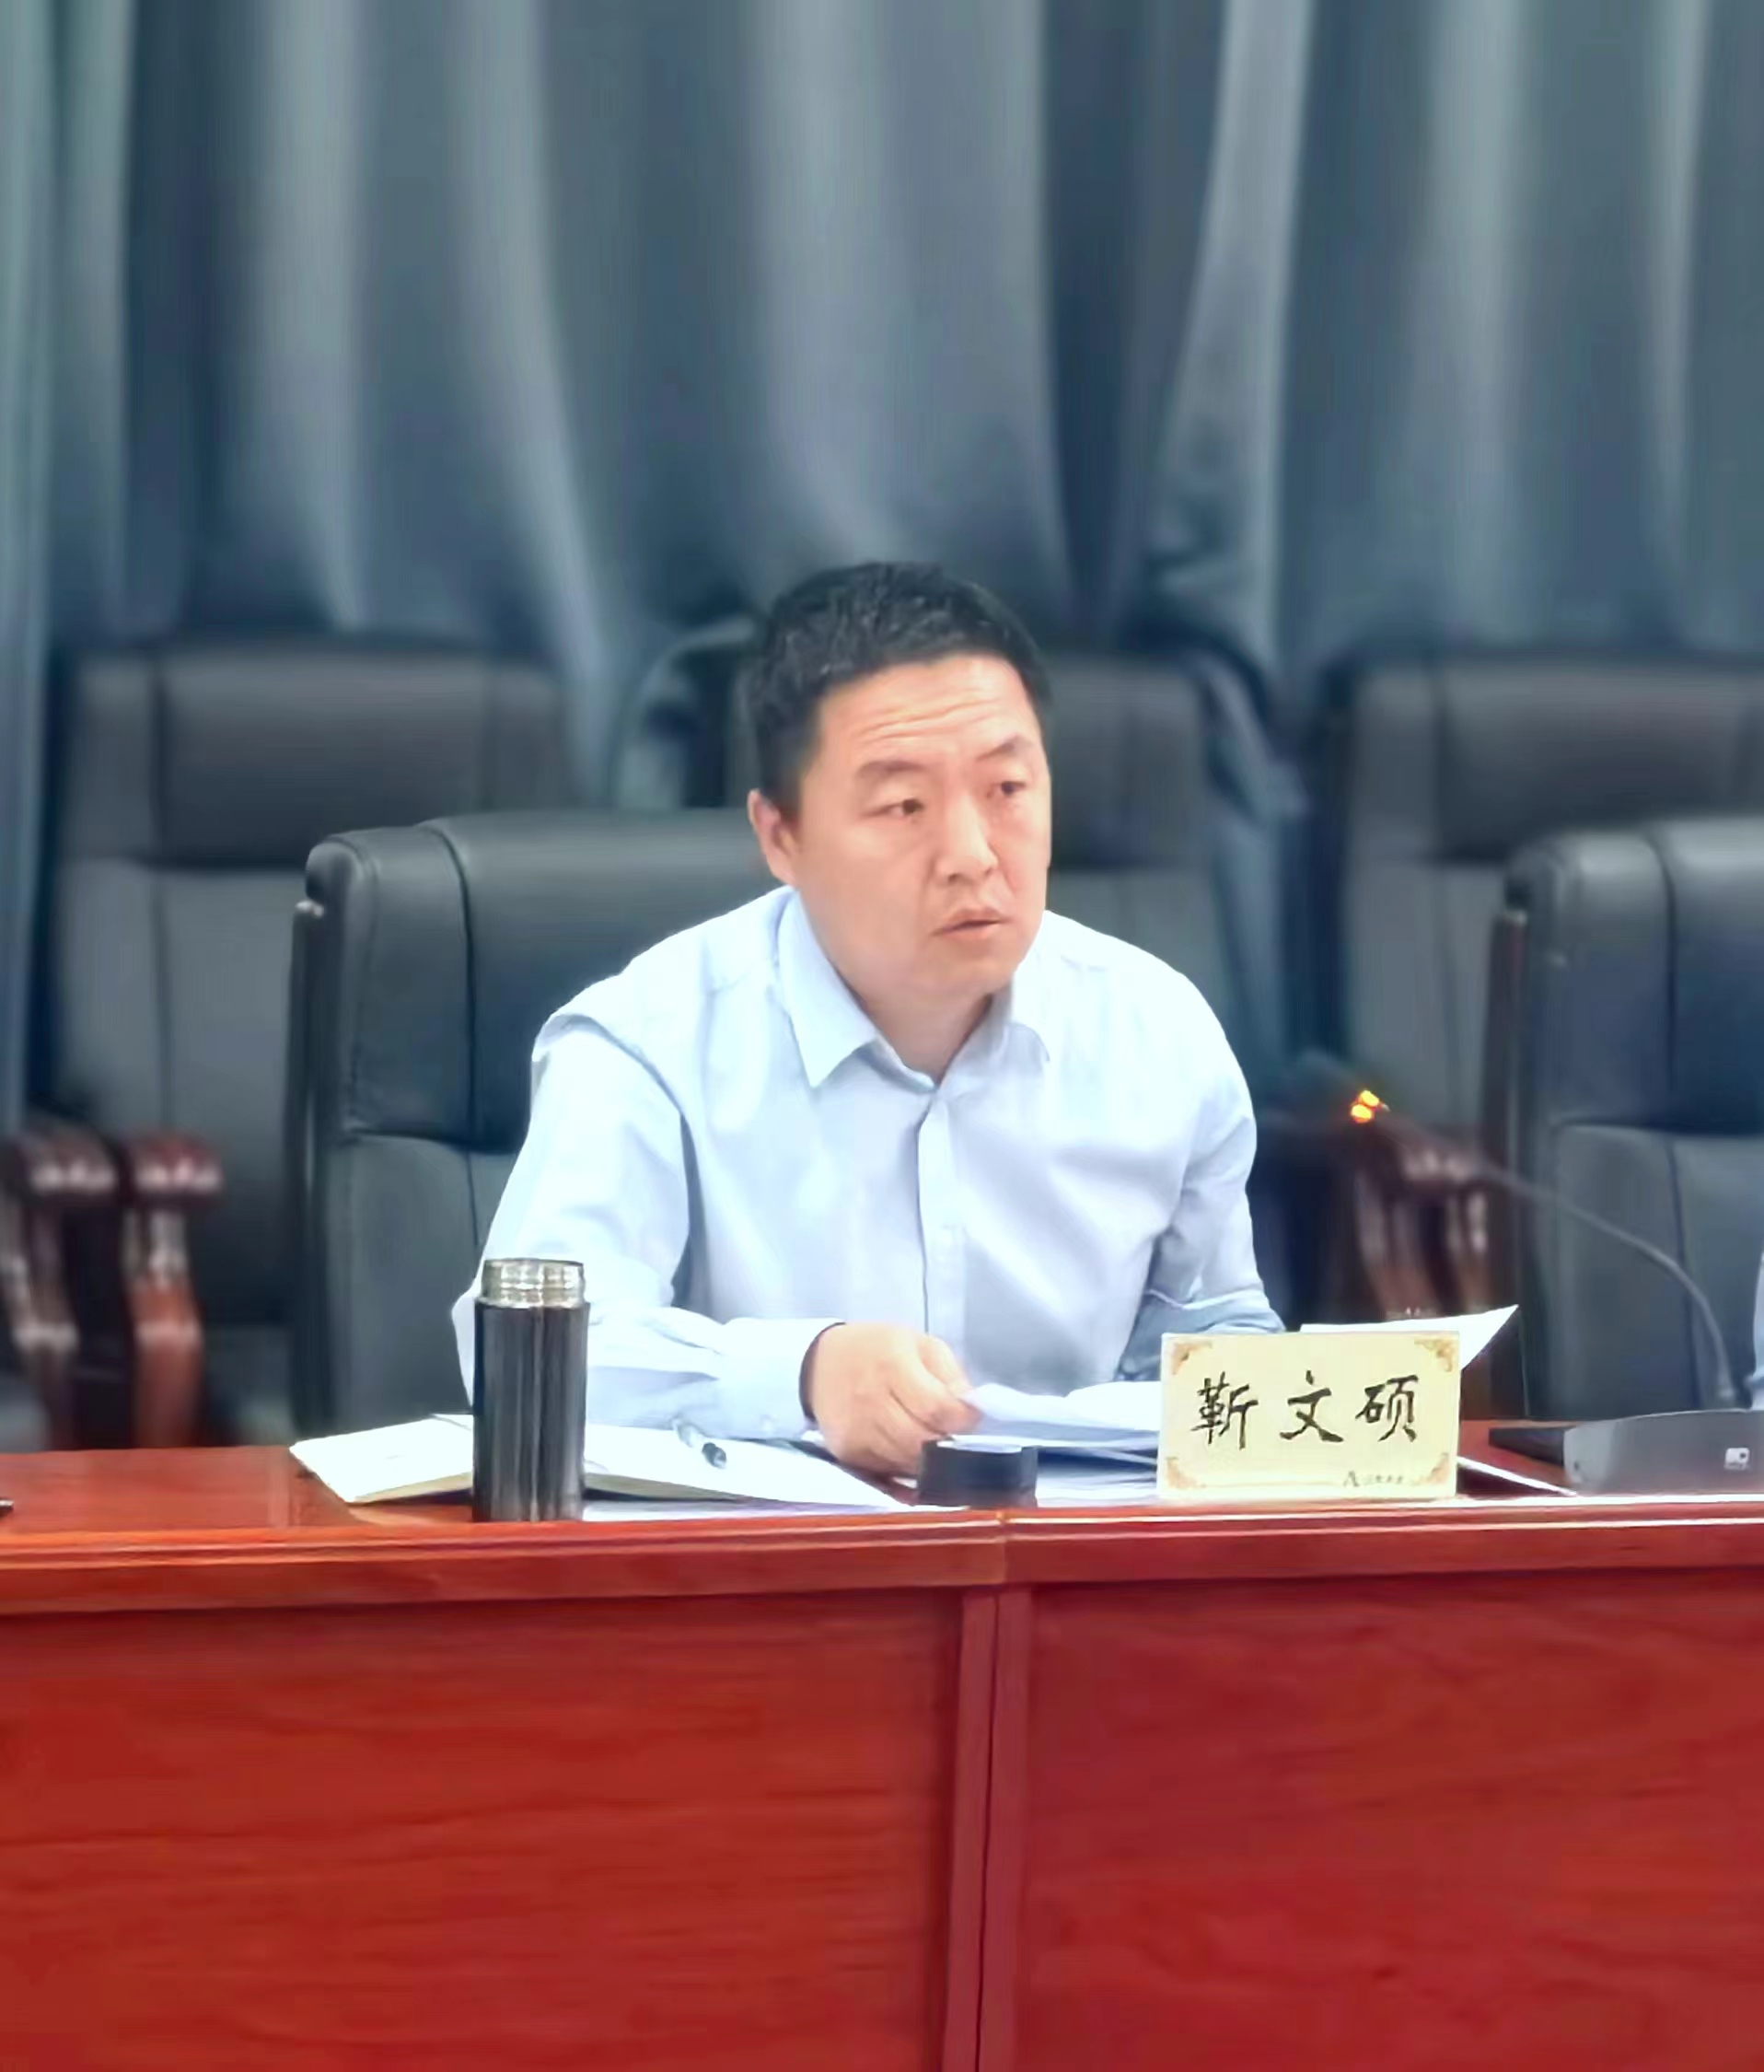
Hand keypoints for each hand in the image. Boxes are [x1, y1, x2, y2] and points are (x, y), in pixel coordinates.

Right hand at [801, 1324, 977, 1474]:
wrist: (822, 1365)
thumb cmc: (879, 1350)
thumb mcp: (920, 1344)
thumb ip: (950, 1375)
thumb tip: (971, 1409)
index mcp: (892, 1365)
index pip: (936, 1408)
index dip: (962, 1419)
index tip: (970, 1416)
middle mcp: (871, 1401)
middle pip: (923, 1441)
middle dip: (948, 1442)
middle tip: (954, 1432)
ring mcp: (856, 1431)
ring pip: (909, 1461)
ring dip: (930, 1458)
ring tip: (933, 1437)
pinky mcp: (848, 1453)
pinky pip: (890, 1469)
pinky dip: (907, 1464)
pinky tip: (910, 1446)